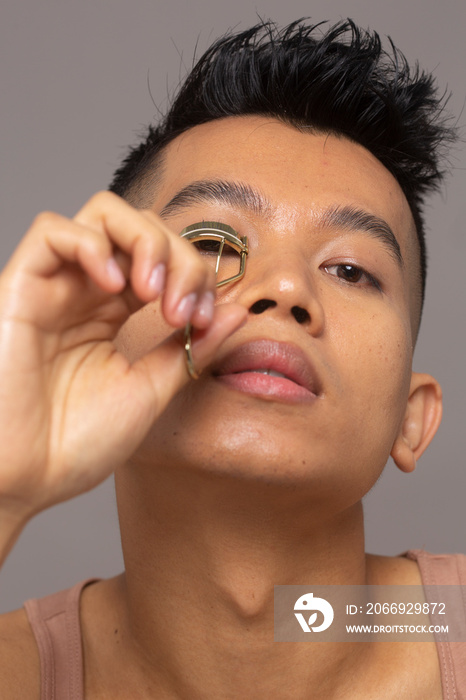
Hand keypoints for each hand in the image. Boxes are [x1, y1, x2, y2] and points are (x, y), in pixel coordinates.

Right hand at [0, 192, 245, 520]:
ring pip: (104, 214)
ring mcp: (55, 287)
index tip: (204, 322)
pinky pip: (52, 231)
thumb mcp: (151, 390)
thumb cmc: (77, 444)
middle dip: (180, 257)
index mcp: (114, 313)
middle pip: (143, 227)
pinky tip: (112, 285)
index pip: (165, 259)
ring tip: (152, 291)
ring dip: (145, 242)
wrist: (23, 480)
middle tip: (182, 310)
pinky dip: (93, 243)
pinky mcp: (20, 288)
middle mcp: (86, 292)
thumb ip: (191, 347)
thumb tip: (238, 311)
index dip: (196, 277)